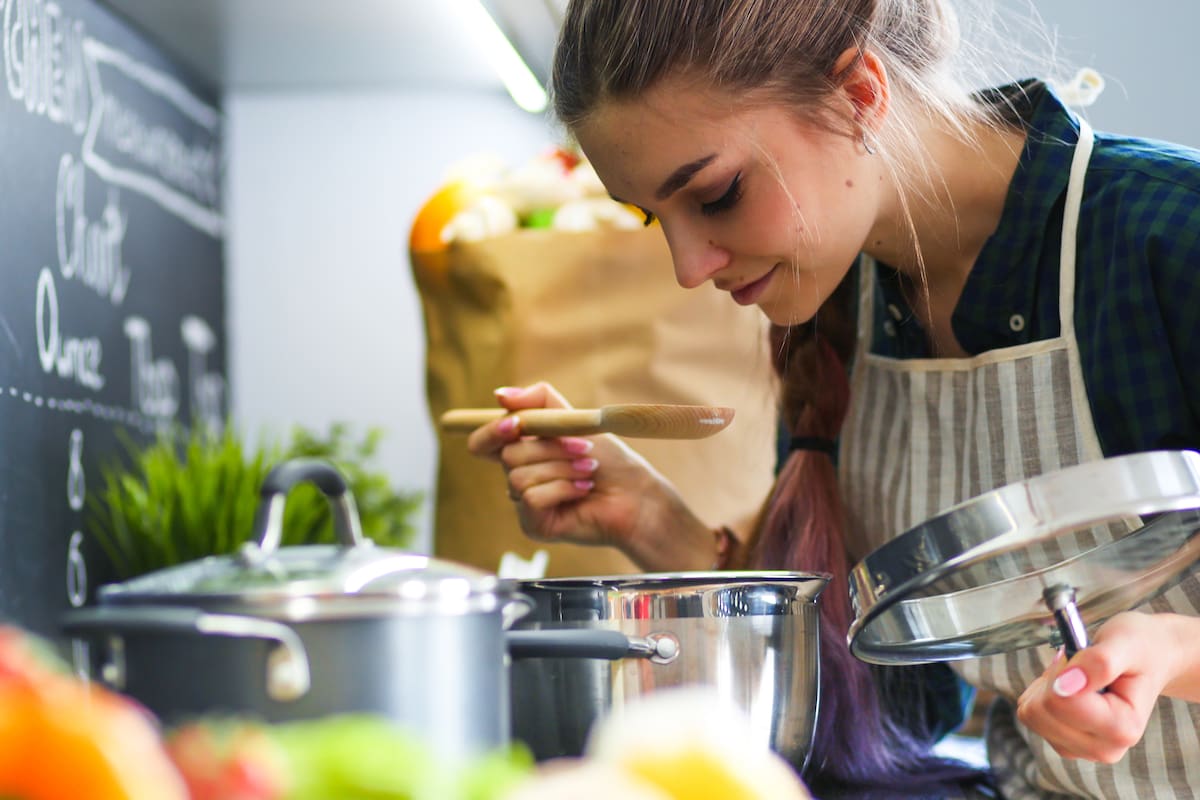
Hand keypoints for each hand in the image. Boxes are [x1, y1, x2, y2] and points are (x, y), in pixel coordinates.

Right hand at [464, 382, 714, 570]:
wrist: (637, 495)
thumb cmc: (610, 460)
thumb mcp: (574, 420)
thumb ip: (539, 401)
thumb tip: (499, 395)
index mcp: (522, 451)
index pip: (482, 442)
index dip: (491, 431)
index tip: (515, 424)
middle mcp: (518, 477)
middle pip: (507, 455)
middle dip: (550, 447)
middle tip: (584, 449)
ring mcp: (524, 503)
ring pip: (520, 477)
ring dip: (562, 468)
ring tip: (589, 470)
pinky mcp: (534, 525)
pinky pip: (532, 499)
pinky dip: (563, 489)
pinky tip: (583, 490)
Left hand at [1015, 611, 1196, 762]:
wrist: (1149, 660)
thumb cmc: (1138, 650)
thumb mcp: (1125, 643)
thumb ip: (1100, 663)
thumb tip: (1065, 685)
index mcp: (1123, 729)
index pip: (1061, 702)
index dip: (1063, 670)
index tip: (1083, 657)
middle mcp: (1105, 749)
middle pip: (1041, 711)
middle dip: (1053, 678)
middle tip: (1080, 665)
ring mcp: (1082, 749)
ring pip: (1030, 714)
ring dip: (1046, 686)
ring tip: (1077, 677)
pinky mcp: (1064, 743)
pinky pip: (1029, 715)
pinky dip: (1041, 694)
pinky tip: (1069, 688)